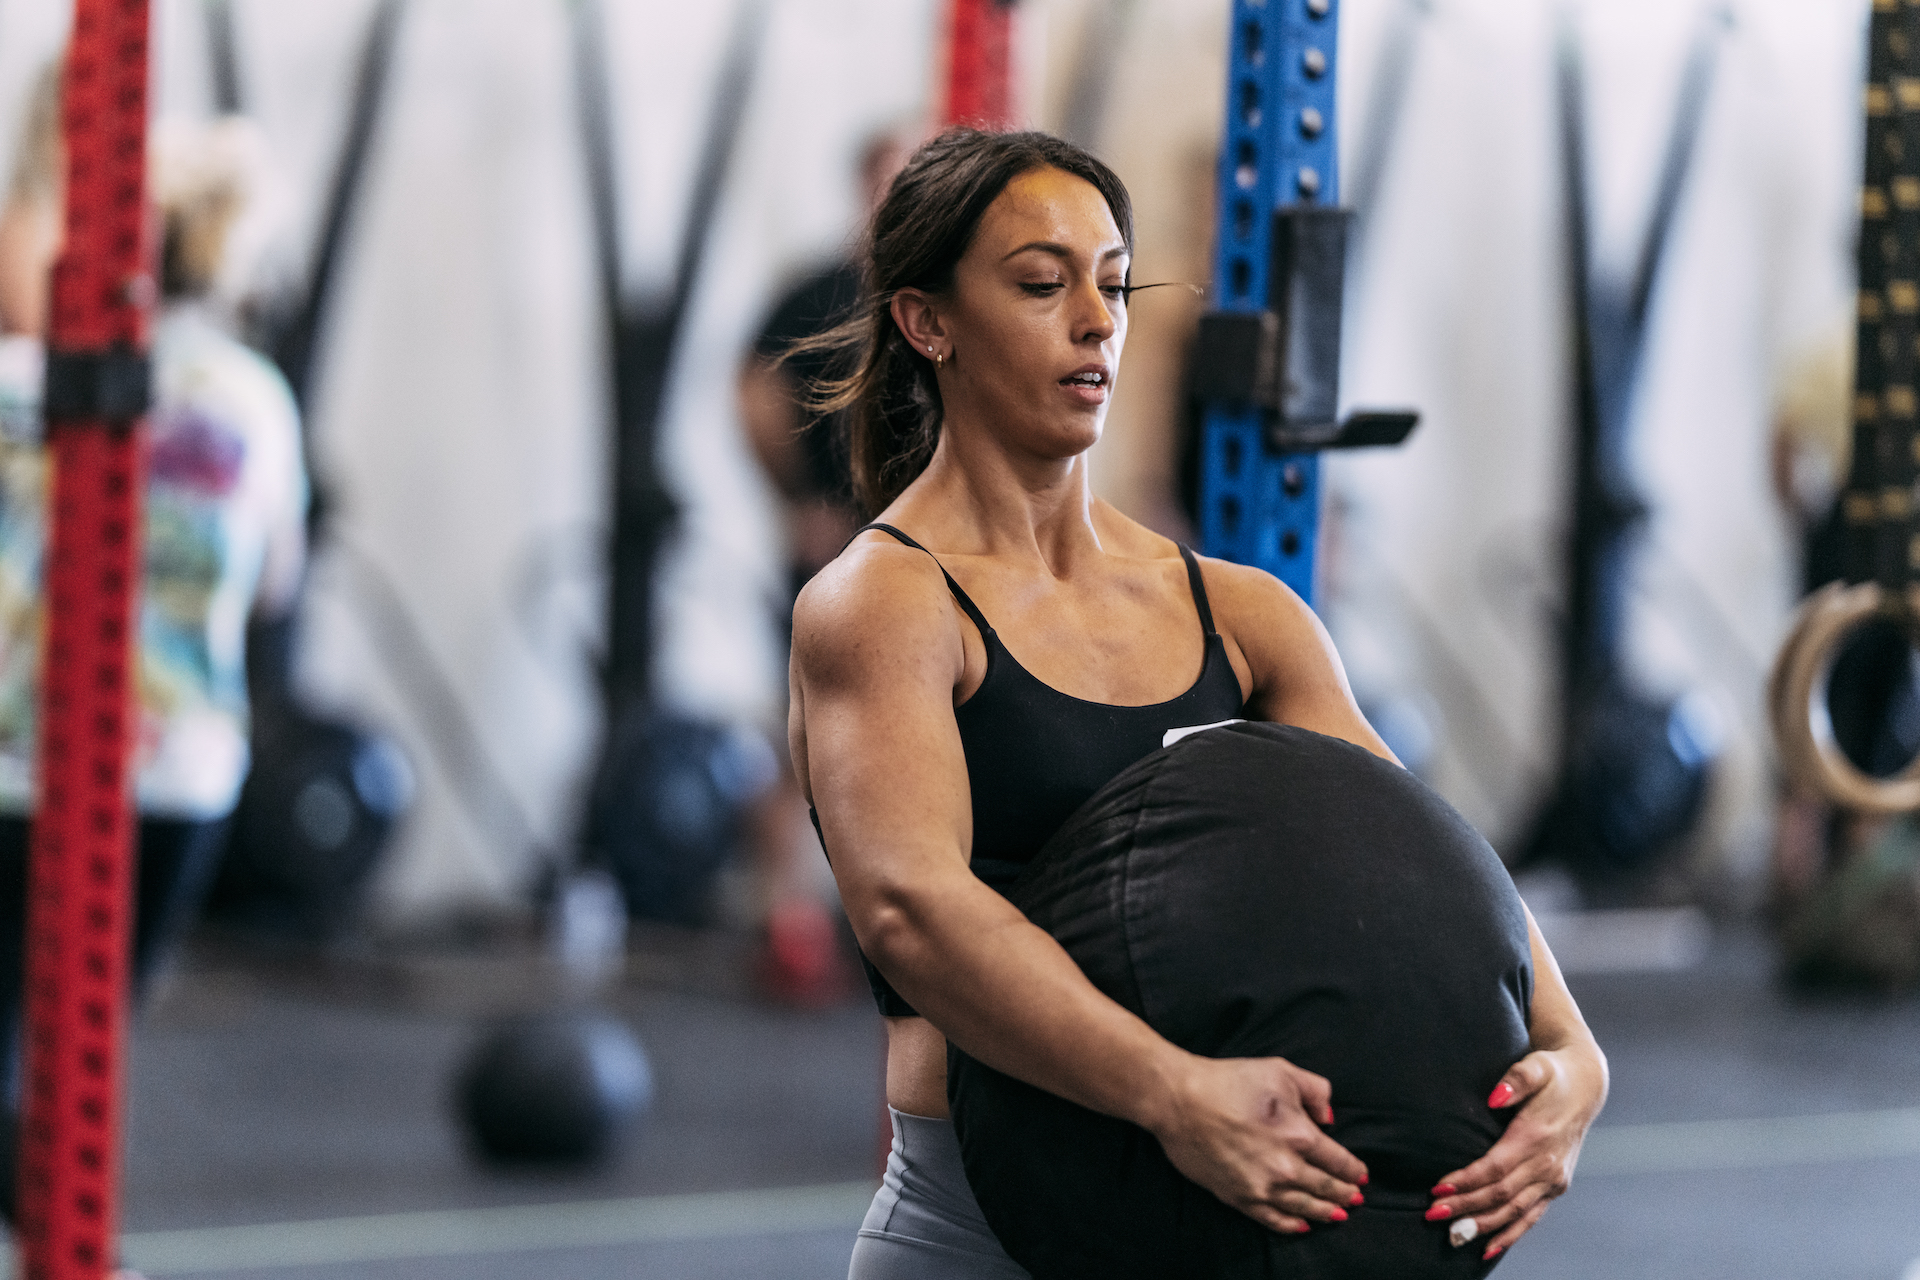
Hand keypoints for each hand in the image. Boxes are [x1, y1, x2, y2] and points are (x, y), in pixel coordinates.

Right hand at [1147, 1054, 1369, 1234]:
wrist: (1180, 1099)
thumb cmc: (1228, 1081)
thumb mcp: (1280, 1070)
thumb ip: (1315, 1089)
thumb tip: (1328, 1116)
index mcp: (1300, 1134)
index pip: (1338, 1160)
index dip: (1354, 1170)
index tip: (1361, 1176)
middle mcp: (1285, 1167)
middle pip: (1325, 1187)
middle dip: (1345, 1194)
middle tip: (1356, 1199)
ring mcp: (1261, 1186)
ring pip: (1303, 1207)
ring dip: (1324, 1212)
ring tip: (1338, 1215)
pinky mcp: (1237, 1196)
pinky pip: (1271, 1219)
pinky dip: (1290, 1224)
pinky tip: (1301, 1225)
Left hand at [1425, 1043, 1608, 1259]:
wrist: (1586, 1086)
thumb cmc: (1553, 1074)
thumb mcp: (1536, 1065)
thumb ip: (1517, 1078)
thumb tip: (1495, 1096)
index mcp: (1536, 1136)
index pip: (1495, 1167)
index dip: (1466, 1181)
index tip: (1437, 1187)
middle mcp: (1547, 1163)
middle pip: (1501, 1194)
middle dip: (1465, 1207)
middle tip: (1432, 1215)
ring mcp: (1554, 1179)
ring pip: (1515, 1212)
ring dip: (1483, 1226)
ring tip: (1452, 1237)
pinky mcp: (1556, 1187)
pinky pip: (1531, 1217)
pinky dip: (1510, 1234)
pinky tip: (1487, 1249)